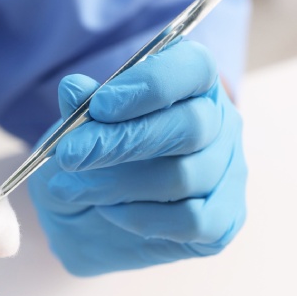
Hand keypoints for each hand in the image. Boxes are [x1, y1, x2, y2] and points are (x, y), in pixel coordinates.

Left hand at [29, 39, 246, 275]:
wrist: (85, 228)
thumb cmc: (86, 169)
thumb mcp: (71, 139)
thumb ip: (77, 112)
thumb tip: (73, 87)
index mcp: (190, 85)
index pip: (194, 68)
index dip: (150, 84)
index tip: (99, 106)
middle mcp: (219, 124)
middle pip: (191, 125)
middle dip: (125, 141)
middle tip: (70, 156)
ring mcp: (226, 173)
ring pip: (184, 176)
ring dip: (119, 185)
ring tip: (74, 189)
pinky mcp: (223, 220)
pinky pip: (191, 220)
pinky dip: (142, 218)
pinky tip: (112, 213)